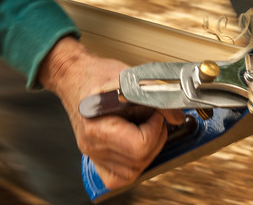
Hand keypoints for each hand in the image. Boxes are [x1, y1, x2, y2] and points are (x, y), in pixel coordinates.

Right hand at [38, 37, 184, 188]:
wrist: (75, 76)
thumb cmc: (98, 75)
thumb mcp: (131, 80)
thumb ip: (158, 98)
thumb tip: (177, 117)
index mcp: (97, 125)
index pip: (139, 146)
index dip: (155, 129)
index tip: (156, 114)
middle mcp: (93, 144)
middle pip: (138, 161)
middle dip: (155, 139)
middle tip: (154, 120)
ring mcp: (93, 153)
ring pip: (131, 172)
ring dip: (147, 152)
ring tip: (145, 131)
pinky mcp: (96, 156)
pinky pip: (118, 176)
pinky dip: (133, 165)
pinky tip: (137, 147)